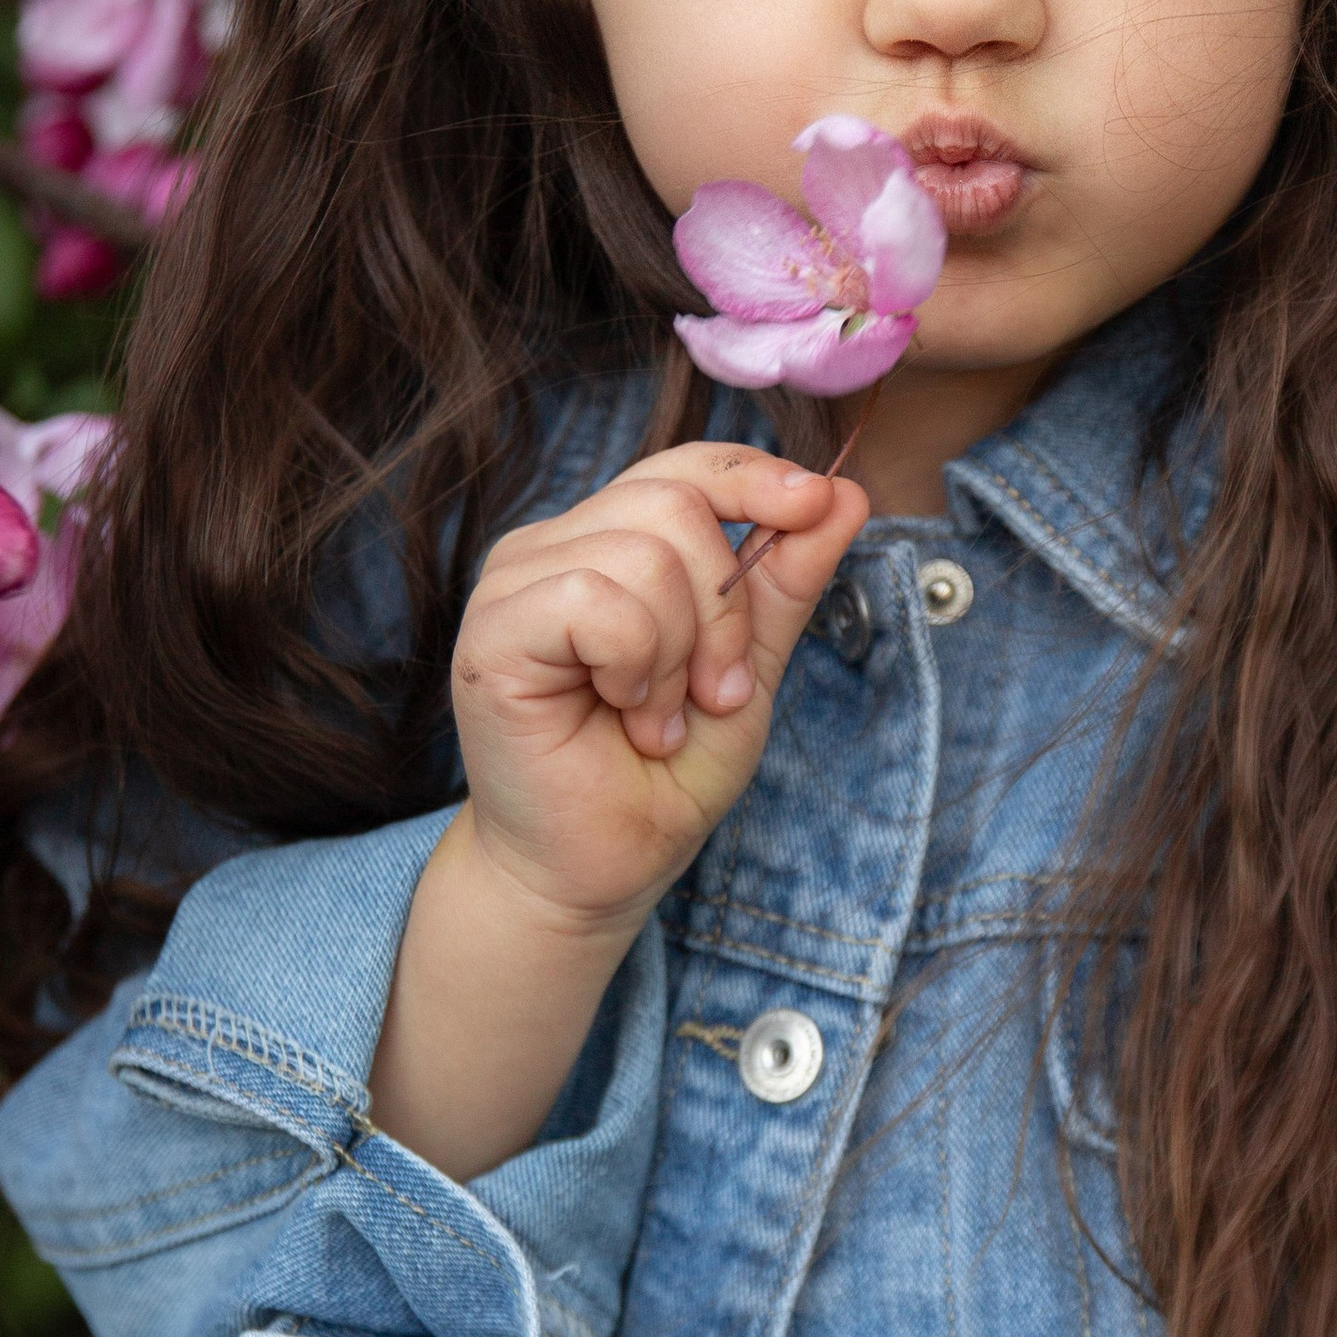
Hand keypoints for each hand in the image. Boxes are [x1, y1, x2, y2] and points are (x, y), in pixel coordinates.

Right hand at [445, 442, 864, 933]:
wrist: (599, 869)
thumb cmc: (661, 776)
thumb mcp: (748, 667)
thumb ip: (785, 584)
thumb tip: (845, 493)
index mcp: (611, 542)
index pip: (685, 467)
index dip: (754, 476)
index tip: (816, 504)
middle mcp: (555, 546)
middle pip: (675, 505)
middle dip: (725, 609)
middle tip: (713, 694)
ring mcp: (515, 583)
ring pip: (642, 553)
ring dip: (679, 653)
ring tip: (659, 718)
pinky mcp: (491, 631)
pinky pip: (595, 600)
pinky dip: (635, 664)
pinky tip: (624, 713)